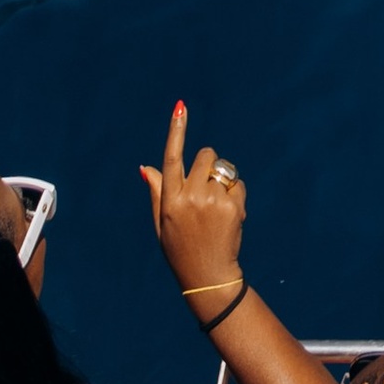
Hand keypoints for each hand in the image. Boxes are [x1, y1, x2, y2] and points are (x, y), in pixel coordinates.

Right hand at [140, 101, 246, 294]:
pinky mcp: (232, 207)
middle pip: (205, 155)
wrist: (208, 276)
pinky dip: (236, 194)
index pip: (171, 157)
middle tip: (205, 190)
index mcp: (170, 200)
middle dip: (208, 165)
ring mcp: (212, 201)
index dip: (176, 130)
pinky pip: (238, 183)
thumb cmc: (180, 249)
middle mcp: (190, 197)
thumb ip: (157, 192)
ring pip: (223, 169)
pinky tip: (228, 217)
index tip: (180, 106)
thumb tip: (146, 167)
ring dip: (222, 181)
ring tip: (215, 210)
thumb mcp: (162, 223)